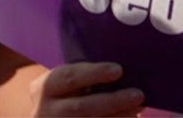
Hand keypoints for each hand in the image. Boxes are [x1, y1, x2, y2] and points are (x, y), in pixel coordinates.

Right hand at [29, 61, 143, 116]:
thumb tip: (127, 73)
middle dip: (112, 101)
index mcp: (46, 87)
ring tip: (138, 109)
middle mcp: (44, 112)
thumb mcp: (72, 82)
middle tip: (139, 94)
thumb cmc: (72, 92)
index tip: (119, 70)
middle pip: (80, 108)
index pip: (69, 77)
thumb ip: (92, 76)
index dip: (94, 73)